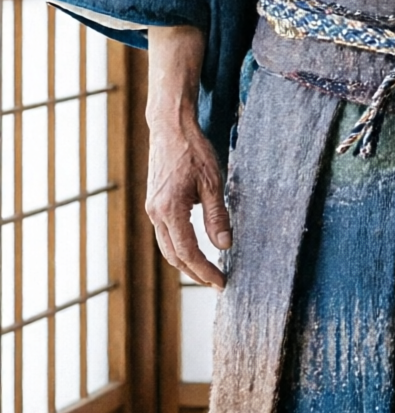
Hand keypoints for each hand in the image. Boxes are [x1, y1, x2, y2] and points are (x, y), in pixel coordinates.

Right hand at [144, 25, 229, 289]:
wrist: (170, 128)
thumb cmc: (193, 151)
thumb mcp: (212, 183)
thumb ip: (217, 216)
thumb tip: (224, 246)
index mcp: (170, 209)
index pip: (188, 251)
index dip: (205, 271)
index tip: (222, 282)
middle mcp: (156, 213)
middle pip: (174, 255)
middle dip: (195, 273)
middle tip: (216, 285)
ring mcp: (152, 208)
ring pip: (167, 246)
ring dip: (186, 263)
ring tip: (207, 274)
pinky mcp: (154, 203)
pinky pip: (166, 234)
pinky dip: (180, 248)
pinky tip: (196, 252)